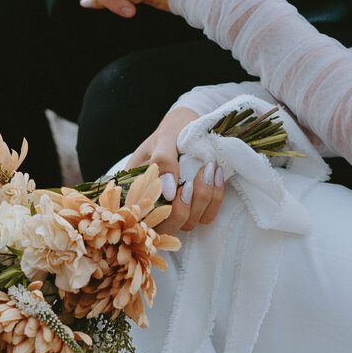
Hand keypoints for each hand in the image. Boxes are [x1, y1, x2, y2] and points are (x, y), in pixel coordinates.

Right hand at [127, 107, 224, 232]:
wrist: (190, 124)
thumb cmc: (172, 129)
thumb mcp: (164, 139)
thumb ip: (163, 161)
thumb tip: (168, 194)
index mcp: (135, 189)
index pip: (140, 217)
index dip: (160, 212)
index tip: (181, 186)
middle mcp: (152, 204)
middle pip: (165, 228)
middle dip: (186, 207)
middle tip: (196, 177)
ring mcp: (173, 208)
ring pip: (188, 224)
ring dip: (204, 199)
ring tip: (209, 168)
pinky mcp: (194, 208)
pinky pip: (206, 216)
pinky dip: (215, 199)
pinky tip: (216, 175)